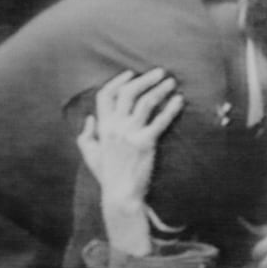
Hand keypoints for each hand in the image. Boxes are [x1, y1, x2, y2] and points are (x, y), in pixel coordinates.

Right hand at [76, 68, 183, 255]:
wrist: (121, 195)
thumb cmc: (108, 176)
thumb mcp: (90, 155)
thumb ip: (86, 136)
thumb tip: (90, 119)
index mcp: (102, 127)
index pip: (106, 95)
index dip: (119, 81)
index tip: (131, 73)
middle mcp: (115, 127)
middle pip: (129, 93)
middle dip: (144, 79)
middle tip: (160, 72)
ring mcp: (130, 134)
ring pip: (146, 102)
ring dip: (160, 89)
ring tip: (172, 82)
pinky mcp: (146, 143)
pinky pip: (161, 120)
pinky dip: (171, 108)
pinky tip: (180, 101)